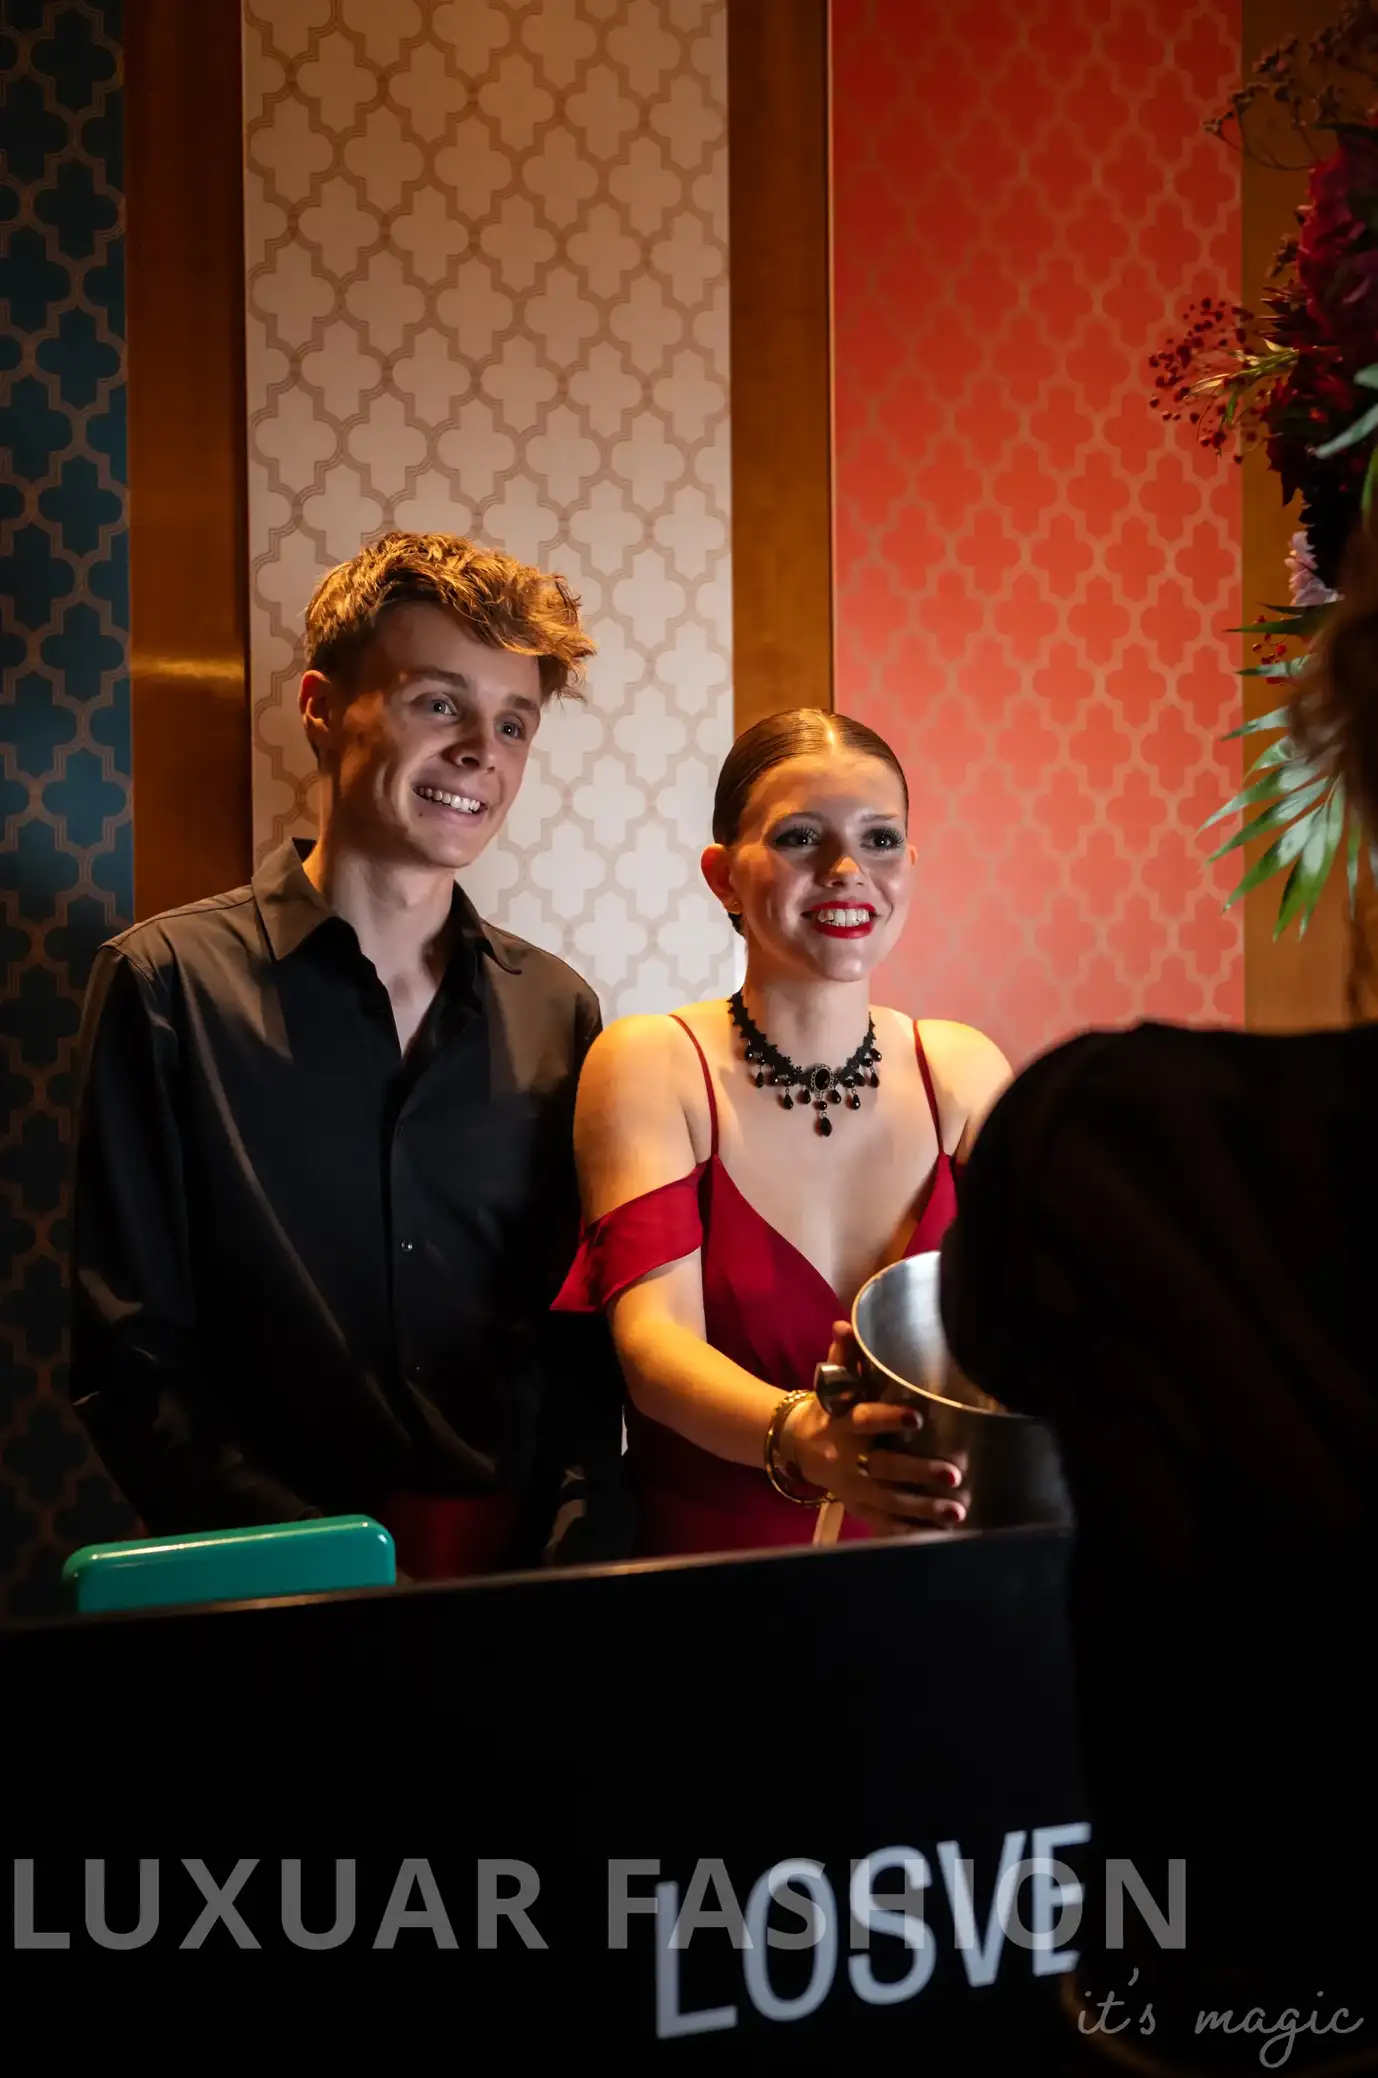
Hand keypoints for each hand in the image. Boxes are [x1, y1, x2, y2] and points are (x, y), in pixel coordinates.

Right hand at [785, 1330, 967, 1535]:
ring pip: (888, 1501)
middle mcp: (847, 1458)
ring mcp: (852, 1488)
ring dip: (923, 1508)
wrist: (797, 1445)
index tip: (919, 1416)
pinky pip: (882, 1524)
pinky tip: (937, 1536)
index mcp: (843, 1423)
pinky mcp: (856, 1507)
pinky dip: (907, 1532)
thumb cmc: (828, 1409)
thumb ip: (843, 1356)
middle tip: (954, 1474)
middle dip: (918, 1472)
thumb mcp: (831, 1384)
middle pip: (883, 1467)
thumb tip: (844, 1324)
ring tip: (957, 1512)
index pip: (866, 1419)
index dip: (890, 1418)